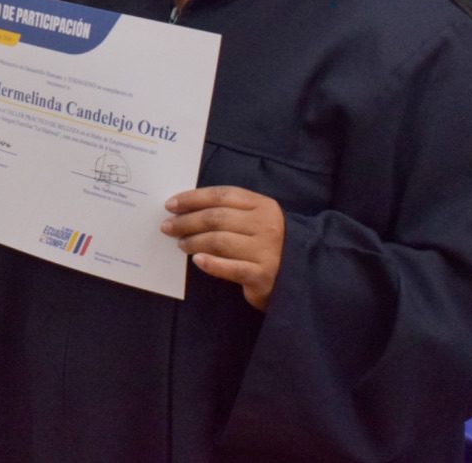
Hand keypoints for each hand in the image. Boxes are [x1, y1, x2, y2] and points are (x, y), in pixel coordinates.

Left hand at [161, 186, 284, 310]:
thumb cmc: (269, 242)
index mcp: (262, 205)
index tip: (170, 204)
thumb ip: (229, 211)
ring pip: (219, 241)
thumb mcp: (256, 219)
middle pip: (216, 218)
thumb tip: (185, 209)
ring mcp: (266, 251)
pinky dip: (211, 263)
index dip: (193, 198)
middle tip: (168, 226)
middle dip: (187, 221)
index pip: (221, 195)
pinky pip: (231, 268)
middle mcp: (266, 225)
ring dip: (194, 241)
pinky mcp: (263, 276)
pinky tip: (198, 261)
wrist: (304, 275)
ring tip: (180, 244)